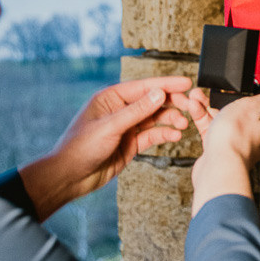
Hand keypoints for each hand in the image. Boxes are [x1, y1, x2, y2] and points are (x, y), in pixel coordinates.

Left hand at [20, 76, 193, 219]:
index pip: (143, 87)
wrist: (70, 177)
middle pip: (152, 101)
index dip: (166, 84)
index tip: (186, 83)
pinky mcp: (130, 144)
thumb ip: (137, 111)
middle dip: (171, 103)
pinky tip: (175, 136)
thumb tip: (159, 93)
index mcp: (110, 98)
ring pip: (154, 118)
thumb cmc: (80, 148)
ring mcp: (126, 127)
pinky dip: (164, 134)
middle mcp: (119, 110)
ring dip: (170, 120)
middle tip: (190, 105)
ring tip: (184, 124)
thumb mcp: (110, 127)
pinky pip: (151, 135)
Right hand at [191, 85, 259, 214]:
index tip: (232, 87)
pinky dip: (201, 118)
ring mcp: (233, 143)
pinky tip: (194, 110)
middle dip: (220, 98)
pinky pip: (209, 130)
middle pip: (235, 111)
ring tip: (194, 96)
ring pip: (219, 119)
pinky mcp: (217, 150)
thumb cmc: (235, 137)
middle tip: (208, 90)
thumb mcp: (255, 107)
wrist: (217, 166)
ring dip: (206, 106)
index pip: (257, 105)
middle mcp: (250, 135)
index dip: (243, 94)